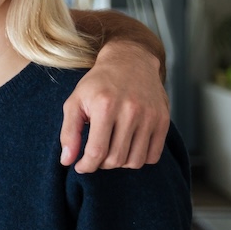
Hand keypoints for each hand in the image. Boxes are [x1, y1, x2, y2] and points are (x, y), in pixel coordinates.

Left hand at [60, 41, 169, 172]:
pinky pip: (153, 155)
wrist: (130, 62)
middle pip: (116, 159)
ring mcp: (150, 116)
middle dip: (101, 165)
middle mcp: (130, 111)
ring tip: (111, 151)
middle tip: (96, 156)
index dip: (86, 166)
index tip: (80, 167)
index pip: (97, 151)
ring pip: (135, 161)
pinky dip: (139, 159)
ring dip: (120, 163)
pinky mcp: (163, 119)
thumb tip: (67, 161)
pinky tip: (128, 147)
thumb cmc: (98, 84)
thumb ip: (69, 133)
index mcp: (105, 106)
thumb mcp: (75, 102)